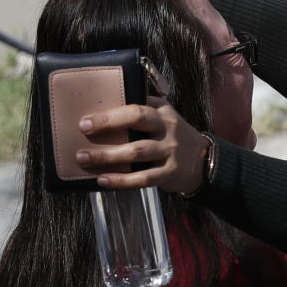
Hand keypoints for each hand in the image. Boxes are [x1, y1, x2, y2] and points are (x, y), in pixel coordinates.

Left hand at [75, 97, 210, 192]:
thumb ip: (140, 115)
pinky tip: (103, 180)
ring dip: (108, 155)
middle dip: (108, 124)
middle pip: (137, 120)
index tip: (86, 120)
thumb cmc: (171, 138)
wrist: (203, 161)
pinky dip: (121, 180)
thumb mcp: (163, 118)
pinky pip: (143, 178)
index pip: (136, 106)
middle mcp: (168, 128)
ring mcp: (170, 151)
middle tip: (83, 131)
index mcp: (162, 111)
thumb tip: (100, 118)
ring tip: (84, 159)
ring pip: (137, 151)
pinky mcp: (170, 173)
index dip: (111, 112)